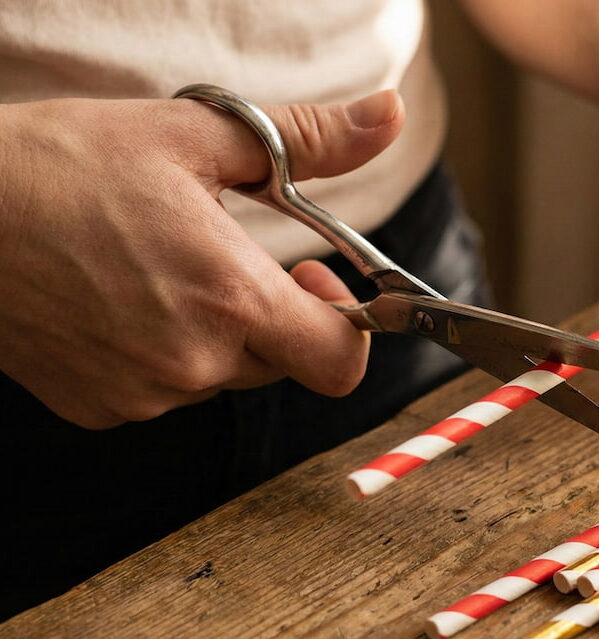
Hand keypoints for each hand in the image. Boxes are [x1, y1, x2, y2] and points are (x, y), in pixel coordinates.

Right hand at [0, 89, 403, 427]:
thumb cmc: (61, 164)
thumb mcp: (191, 135)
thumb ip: (306, 141)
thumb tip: (385, 118)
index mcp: (229, 297)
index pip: (341, 361)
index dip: (349, 325)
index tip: (316, 280)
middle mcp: (193, 360)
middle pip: (283, 363)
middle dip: (275, 315)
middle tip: (229, 259)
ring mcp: (144, 394)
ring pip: (223, 375)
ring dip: (215, 331)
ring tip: (157, 270)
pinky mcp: (101, 408)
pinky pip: (166, 391)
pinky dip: (162, 353)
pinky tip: (120, 304)